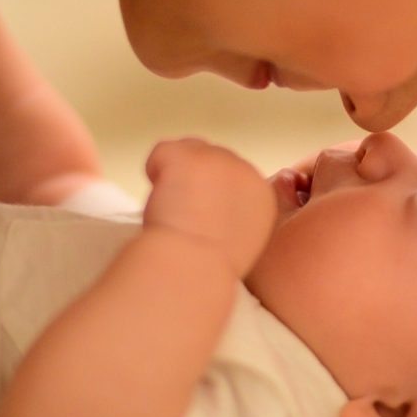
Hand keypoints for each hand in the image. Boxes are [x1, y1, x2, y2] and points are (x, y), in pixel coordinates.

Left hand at [143, 138, 277, 275]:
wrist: (192, 267)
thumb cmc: (209, 267)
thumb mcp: (242, 241)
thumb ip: (236, 215)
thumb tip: (215, 204)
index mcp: (261, 194)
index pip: (233, 174)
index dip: (211, 191)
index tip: (201, 217)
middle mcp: (245, 170)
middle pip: (212, 157)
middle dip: (195, 179)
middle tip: (183, 214)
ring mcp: (216, 158)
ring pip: (188, 149)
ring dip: (176, 173)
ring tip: (172, 208)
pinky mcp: (188, 155)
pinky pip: (163, 151)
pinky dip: (155, 169)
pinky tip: (160, 198)